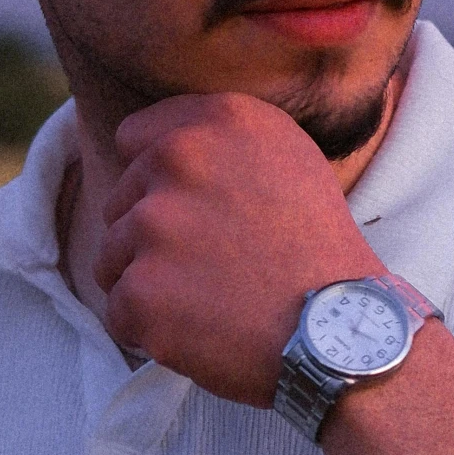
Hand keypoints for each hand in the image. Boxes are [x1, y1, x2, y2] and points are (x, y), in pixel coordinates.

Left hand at [93, 94, 382, 402]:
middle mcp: (180, 160)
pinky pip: (119, 312)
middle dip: (153, 238)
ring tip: (210, 300)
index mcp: (220, 121)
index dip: (157, 181)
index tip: (190, 212)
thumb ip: (219, 142)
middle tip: (215, 267)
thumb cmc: (317, 253)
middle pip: (121, 203)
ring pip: (112, 258)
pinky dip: (150, 331)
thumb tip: (154, 150)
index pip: (136, 138)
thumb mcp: (289, 161)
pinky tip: (202, 331)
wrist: (341, 332)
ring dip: (148, 285)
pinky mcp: (140, 289)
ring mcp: (154, 226)